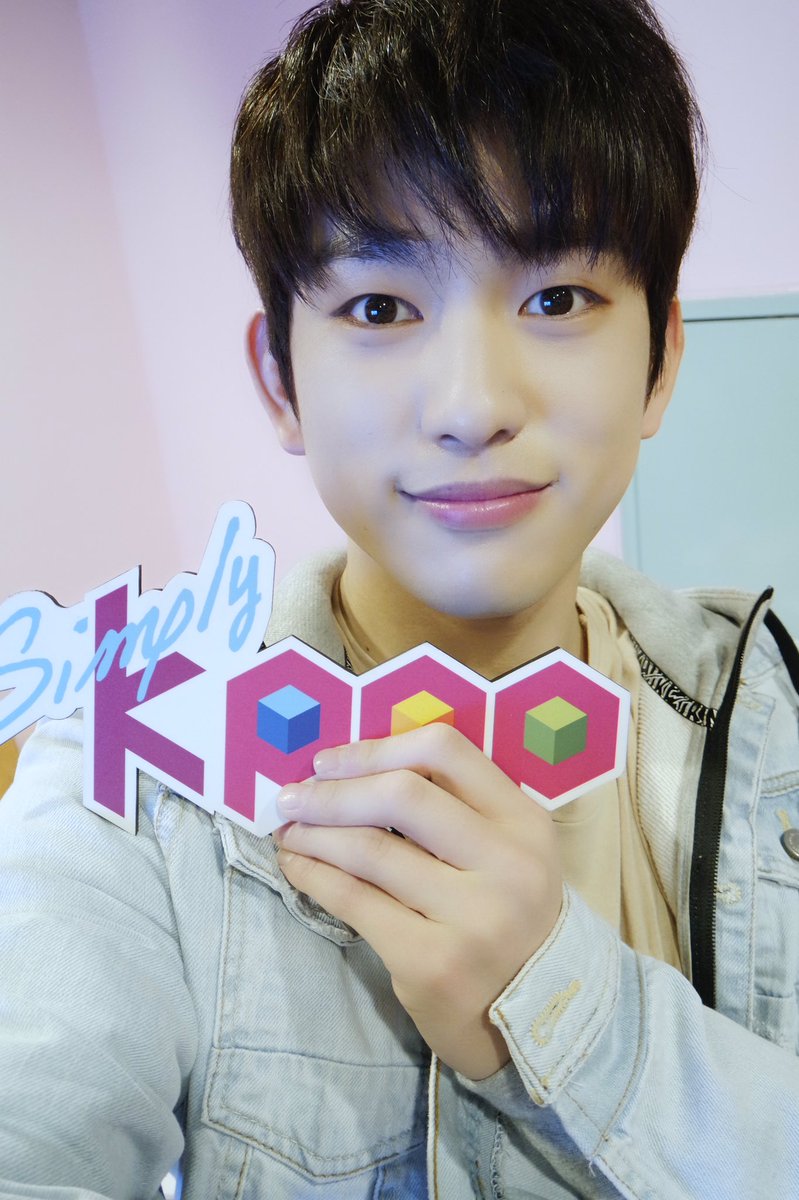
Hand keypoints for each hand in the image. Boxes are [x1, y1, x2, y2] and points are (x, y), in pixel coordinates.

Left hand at [273, 723, 562, 1079]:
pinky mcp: (431, 962)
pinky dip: (314, 875)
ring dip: (314, 831)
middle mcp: (506, 864)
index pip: (445, 751)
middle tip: (292, 794)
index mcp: (525, 823)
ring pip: (370, 849)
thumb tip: (357, 769)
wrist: (542, 1020)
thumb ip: (456, 809)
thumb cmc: (511, 920)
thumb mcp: (508, 854)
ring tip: (289, 829)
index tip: (331, 761)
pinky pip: (355, 901)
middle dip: (333, 790)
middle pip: (402, 794)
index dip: (377, 748)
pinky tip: (296, 865)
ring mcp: (471, 916)